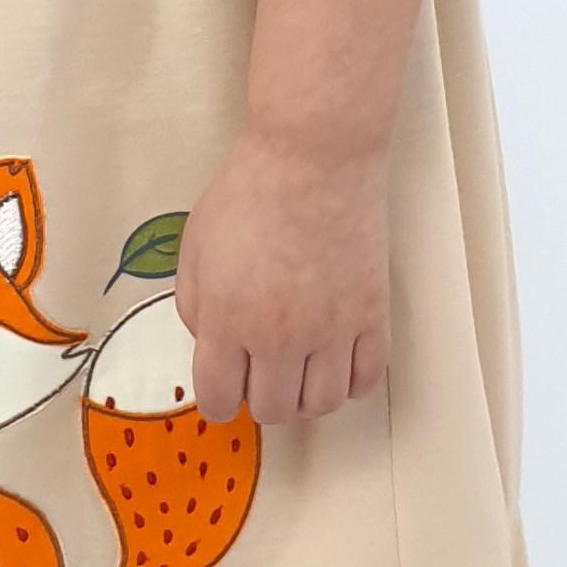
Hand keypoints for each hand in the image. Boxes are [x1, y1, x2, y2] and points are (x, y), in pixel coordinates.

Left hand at [173, 124, 390, 425]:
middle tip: (262, 374)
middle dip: (260, 399)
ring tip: (300, 371)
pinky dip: (350, 382)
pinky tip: (337, 362)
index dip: (219, 401)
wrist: (315, 157)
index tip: (225, 390)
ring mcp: (331, 330)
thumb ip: (195, 305)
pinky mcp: (371, 315)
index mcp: (228, 320)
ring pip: (322, 404)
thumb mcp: (195, 245)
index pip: (219, 399)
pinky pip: (366, 379)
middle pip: (273, 410)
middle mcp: (279, 337)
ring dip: (306, 397)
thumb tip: (210, 342)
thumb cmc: (251, 190)